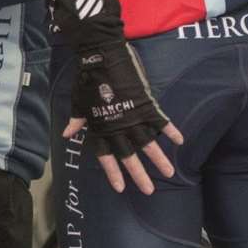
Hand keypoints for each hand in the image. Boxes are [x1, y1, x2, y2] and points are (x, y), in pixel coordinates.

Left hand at [62, 41, 184, 194]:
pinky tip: (180, 141)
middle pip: (129, 156)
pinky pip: (160, 120)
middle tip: (149, 190)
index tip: (120, 188)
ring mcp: (132, 116)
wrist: (101, 56)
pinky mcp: (145, 103)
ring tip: (169, 172)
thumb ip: (77, 120)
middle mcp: (117, 126)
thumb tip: (67, 134)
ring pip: (148, 143)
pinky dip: (170, 130)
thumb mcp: (78, 102)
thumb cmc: (87, 79)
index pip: (106, 156)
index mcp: (100, 127)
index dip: (112, 173)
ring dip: (159, 158)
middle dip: (139, 174)